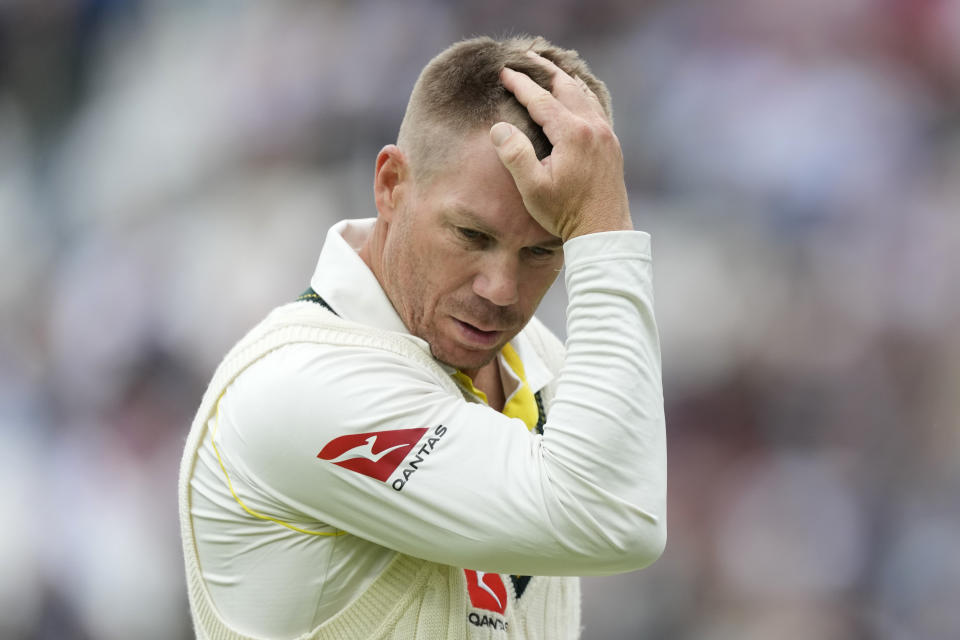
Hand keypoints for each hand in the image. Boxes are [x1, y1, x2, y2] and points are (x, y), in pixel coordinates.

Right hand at [491, 51, 632, 240]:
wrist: (603, 232)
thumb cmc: (565, 213)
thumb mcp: (532, 188)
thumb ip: (515, 155)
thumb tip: (499, 127)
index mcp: (572, 133)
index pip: (541, 98)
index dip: (521, 83)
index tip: (504, 72)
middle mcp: (592, 127)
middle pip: (566, 86)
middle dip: (544, 71)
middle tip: (526, 59)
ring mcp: (605, 135)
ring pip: (583, 95)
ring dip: (564, 80)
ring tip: (548, 72)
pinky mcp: (611, 145)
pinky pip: (594, 108)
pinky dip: (579, 95)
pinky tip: (573, 98)